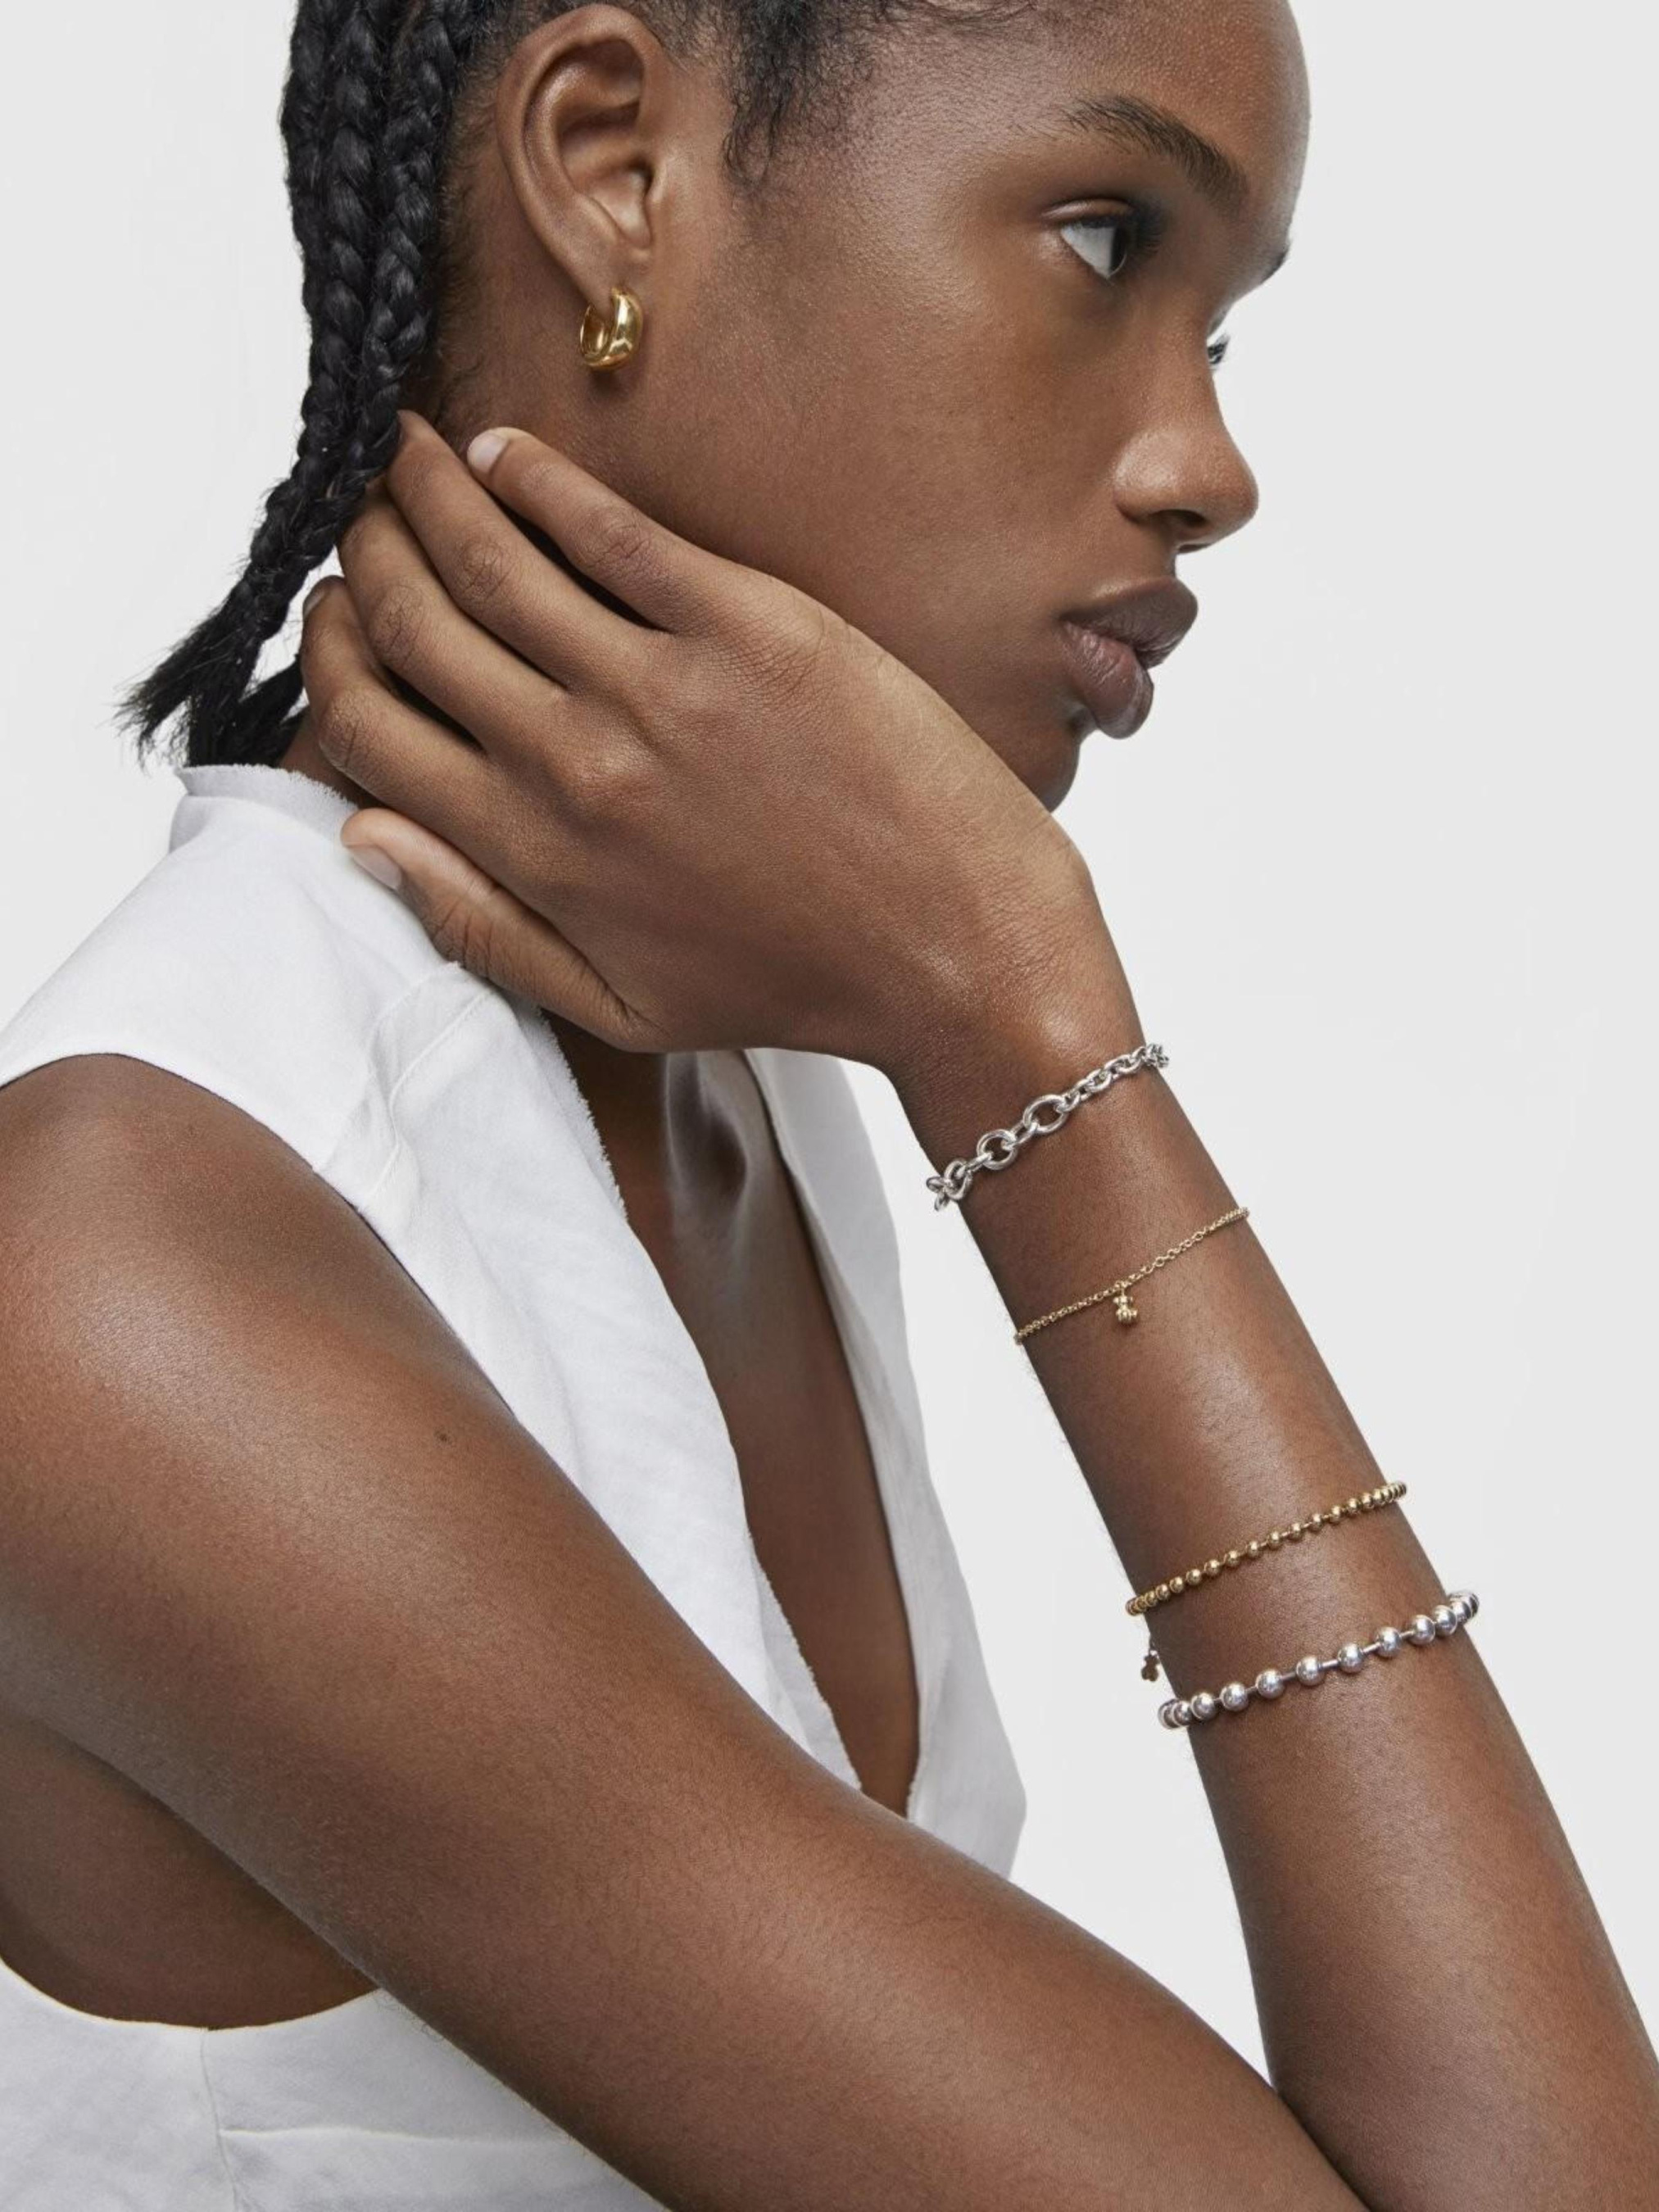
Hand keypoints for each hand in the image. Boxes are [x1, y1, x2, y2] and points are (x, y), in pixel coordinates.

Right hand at [300, 414, 1112, 1084]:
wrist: (957, 951)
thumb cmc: (794, 984)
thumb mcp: (619, 1008)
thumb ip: (480, 926)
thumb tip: (362, 835)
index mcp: (537, 856)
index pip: (371, 731)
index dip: (329, 660)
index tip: (332, 616)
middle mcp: (575, 763)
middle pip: (415, 626)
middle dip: (365, 556)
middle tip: (360, 515)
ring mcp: (660, 686)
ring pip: (491, 560)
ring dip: (424, 489)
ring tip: (403, 449)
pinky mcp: (748, 626)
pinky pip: (609, 529)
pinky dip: (536, 479)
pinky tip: (504, 453)